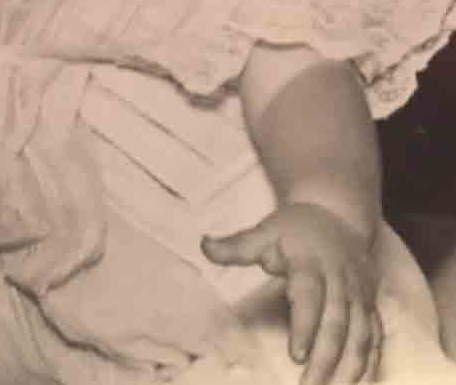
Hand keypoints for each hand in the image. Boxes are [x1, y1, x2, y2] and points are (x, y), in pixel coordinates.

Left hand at [202, 203, 380, 384]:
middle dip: (325, 358)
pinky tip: (361, 383)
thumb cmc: (293, 228)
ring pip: (360, 333)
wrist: (335, 211)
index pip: (310, 296)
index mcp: (311, 263)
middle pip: (337, 323)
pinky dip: (371, 360)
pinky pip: (376, 334)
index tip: (295, 355)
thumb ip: (236, 245)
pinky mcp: (370, 301)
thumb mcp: (264, 232)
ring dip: (351, 366)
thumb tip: (204, 245)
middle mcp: (340, 279)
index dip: (304, 326)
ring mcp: (359, 292)